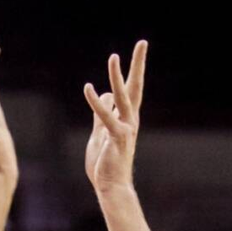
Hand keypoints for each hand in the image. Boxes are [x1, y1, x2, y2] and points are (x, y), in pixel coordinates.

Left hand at [83, 41, 146, 194]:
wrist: (111, 187)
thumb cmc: (106, 164)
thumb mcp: (100, 133)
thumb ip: (101, 114)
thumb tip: (104, 95)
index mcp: (126, 118)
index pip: (131, 89)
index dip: (133, 69)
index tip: (139, 48)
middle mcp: (130, 120)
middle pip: (135, 86)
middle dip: (138, 64)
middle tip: (142, 43)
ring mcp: (125, 128)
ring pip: (123, 97)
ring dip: (117, 77)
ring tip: (114, 57)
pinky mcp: (116, 138)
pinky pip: (105, 116)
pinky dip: (96, 102)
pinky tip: (88, 88)